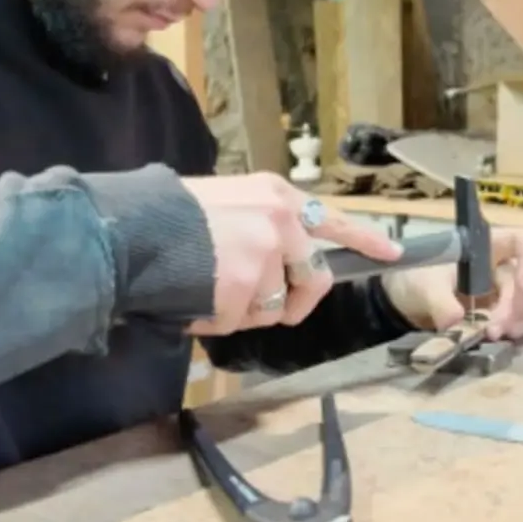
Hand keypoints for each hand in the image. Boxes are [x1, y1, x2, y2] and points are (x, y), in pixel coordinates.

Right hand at [180, 174, 400, 334]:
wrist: (128, 229)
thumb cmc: (170, 215)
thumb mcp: (230, 201)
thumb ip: (265, 224)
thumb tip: (285, 261)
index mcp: (277, 197)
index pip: (334, 221)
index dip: (366, 240)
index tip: (394, 254)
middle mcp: (280, 224)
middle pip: (312, 280)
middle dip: (295, 301)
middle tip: (271, 306)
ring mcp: (264, 259)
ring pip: (272, 307)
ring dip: (242, 310)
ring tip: (205, 287)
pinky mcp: (242, 292)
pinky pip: (236, 323)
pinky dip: (212, 321)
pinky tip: (190, 298)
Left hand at [380, 228, 522, 339]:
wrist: (405, 303)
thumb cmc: (416, 278)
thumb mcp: (424, 285)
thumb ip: (439, 301)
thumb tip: (456, 321)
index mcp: (488, 248)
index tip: (522, 283)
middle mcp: (502, 268)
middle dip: (522, 304)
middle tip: (497, 326)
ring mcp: (504, 293)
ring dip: (519, 321)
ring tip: (494, 335)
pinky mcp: (500, 316)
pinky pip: (519, 323)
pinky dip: (513, 332)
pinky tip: (496, 341)